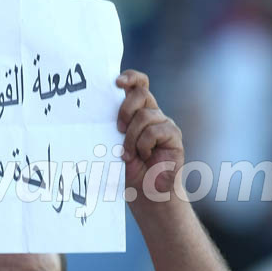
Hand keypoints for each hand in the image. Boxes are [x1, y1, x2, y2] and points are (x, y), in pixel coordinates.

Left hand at [116, 70, 183, 200]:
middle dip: (125, 109)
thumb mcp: (115, 143)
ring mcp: (165, 124)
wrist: (146, 193)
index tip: (116, 82)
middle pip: (141, 93)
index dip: (131, 77)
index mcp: (138, 111)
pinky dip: (144, 145)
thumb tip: (97, 110)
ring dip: (131, 137)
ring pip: (145, 115)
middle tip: (117, 129)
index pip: (139, 84)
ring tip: (129, 154)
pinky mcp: (174, 136)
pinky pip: (156, 131)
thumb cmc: (128, 169)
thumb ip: (115, 125)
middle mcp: (153, 114)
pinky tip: (144, 156)